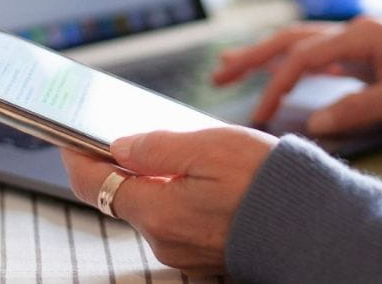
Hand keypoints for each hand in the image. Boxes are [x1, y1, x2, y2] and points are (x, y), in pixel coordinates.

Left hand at [60, 126, 276, 275]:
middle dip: (117, 163)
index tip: (66, 135)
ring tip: (171, 147)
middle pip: (120, 195)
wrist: (315, 226)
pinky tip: (195, 173)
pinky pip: (175, 217)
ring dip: (151, 178)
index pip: (93, 184)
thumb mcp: (209, 147)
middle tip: (121, 131)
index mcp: (157, 211)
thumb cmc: (267, 183)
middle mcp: (163, 237)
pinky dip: (174, 193)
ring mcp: (183, 249)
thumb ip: (157, 148)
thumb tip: (119, 146)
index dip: (75, 157)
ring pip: (150, 205)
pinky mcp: (203, 251)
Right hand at [212, 16, 381, 135]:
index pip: (303, 57)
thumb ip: (356, 109)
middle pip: (290, 39)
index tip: (259, 114)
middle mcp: (353, 31)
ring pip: (298, 43)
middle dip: (252, 56)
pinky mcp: (361, 52)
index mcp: (361, 35)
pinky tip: (275, 74)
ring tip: (229, 67)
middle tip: (218, 74)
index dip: (276, 85)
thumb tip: (314, 124)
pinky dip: (289, 63)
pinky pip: (315, 53)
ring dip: (264, 55)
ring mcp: (356, 39)